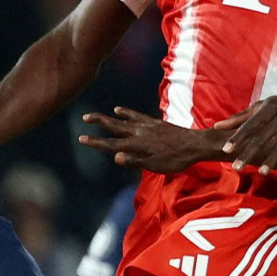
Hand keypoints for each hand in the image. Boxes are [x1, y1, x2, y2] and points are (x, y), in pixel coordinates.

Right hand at [79, 107, 222, 172]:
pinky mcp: (154, 122)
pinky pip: (136, 115)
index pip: (111, 144)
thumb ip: (135, 161)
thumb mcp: (156, 166)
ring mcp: (146, 126)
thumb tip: (115, 157)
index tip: (81, 138)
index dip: (95, 142)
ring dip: (110, 116)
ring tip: (101, 114)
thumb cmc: (176, 160)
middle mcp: (139, 132)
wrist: (195, 145)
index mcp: (137, 145)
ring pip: (123, 119)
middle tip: (84, 118)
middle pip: (114, 126)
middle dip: (98, 122)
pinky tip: (120, 110)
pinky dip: (126, 112)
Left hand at [216, 89, 276, 178]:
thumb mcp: (260, 106)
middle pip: (262, 138)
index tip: (226, 149)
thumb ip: (238, 118)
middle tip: (236, 167)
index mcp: (267, 111)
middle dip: (249, 153)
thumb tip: (216, 127)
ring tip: (261, 173)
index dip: (237, 137)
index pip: (249, 126)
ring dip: (272, 160)